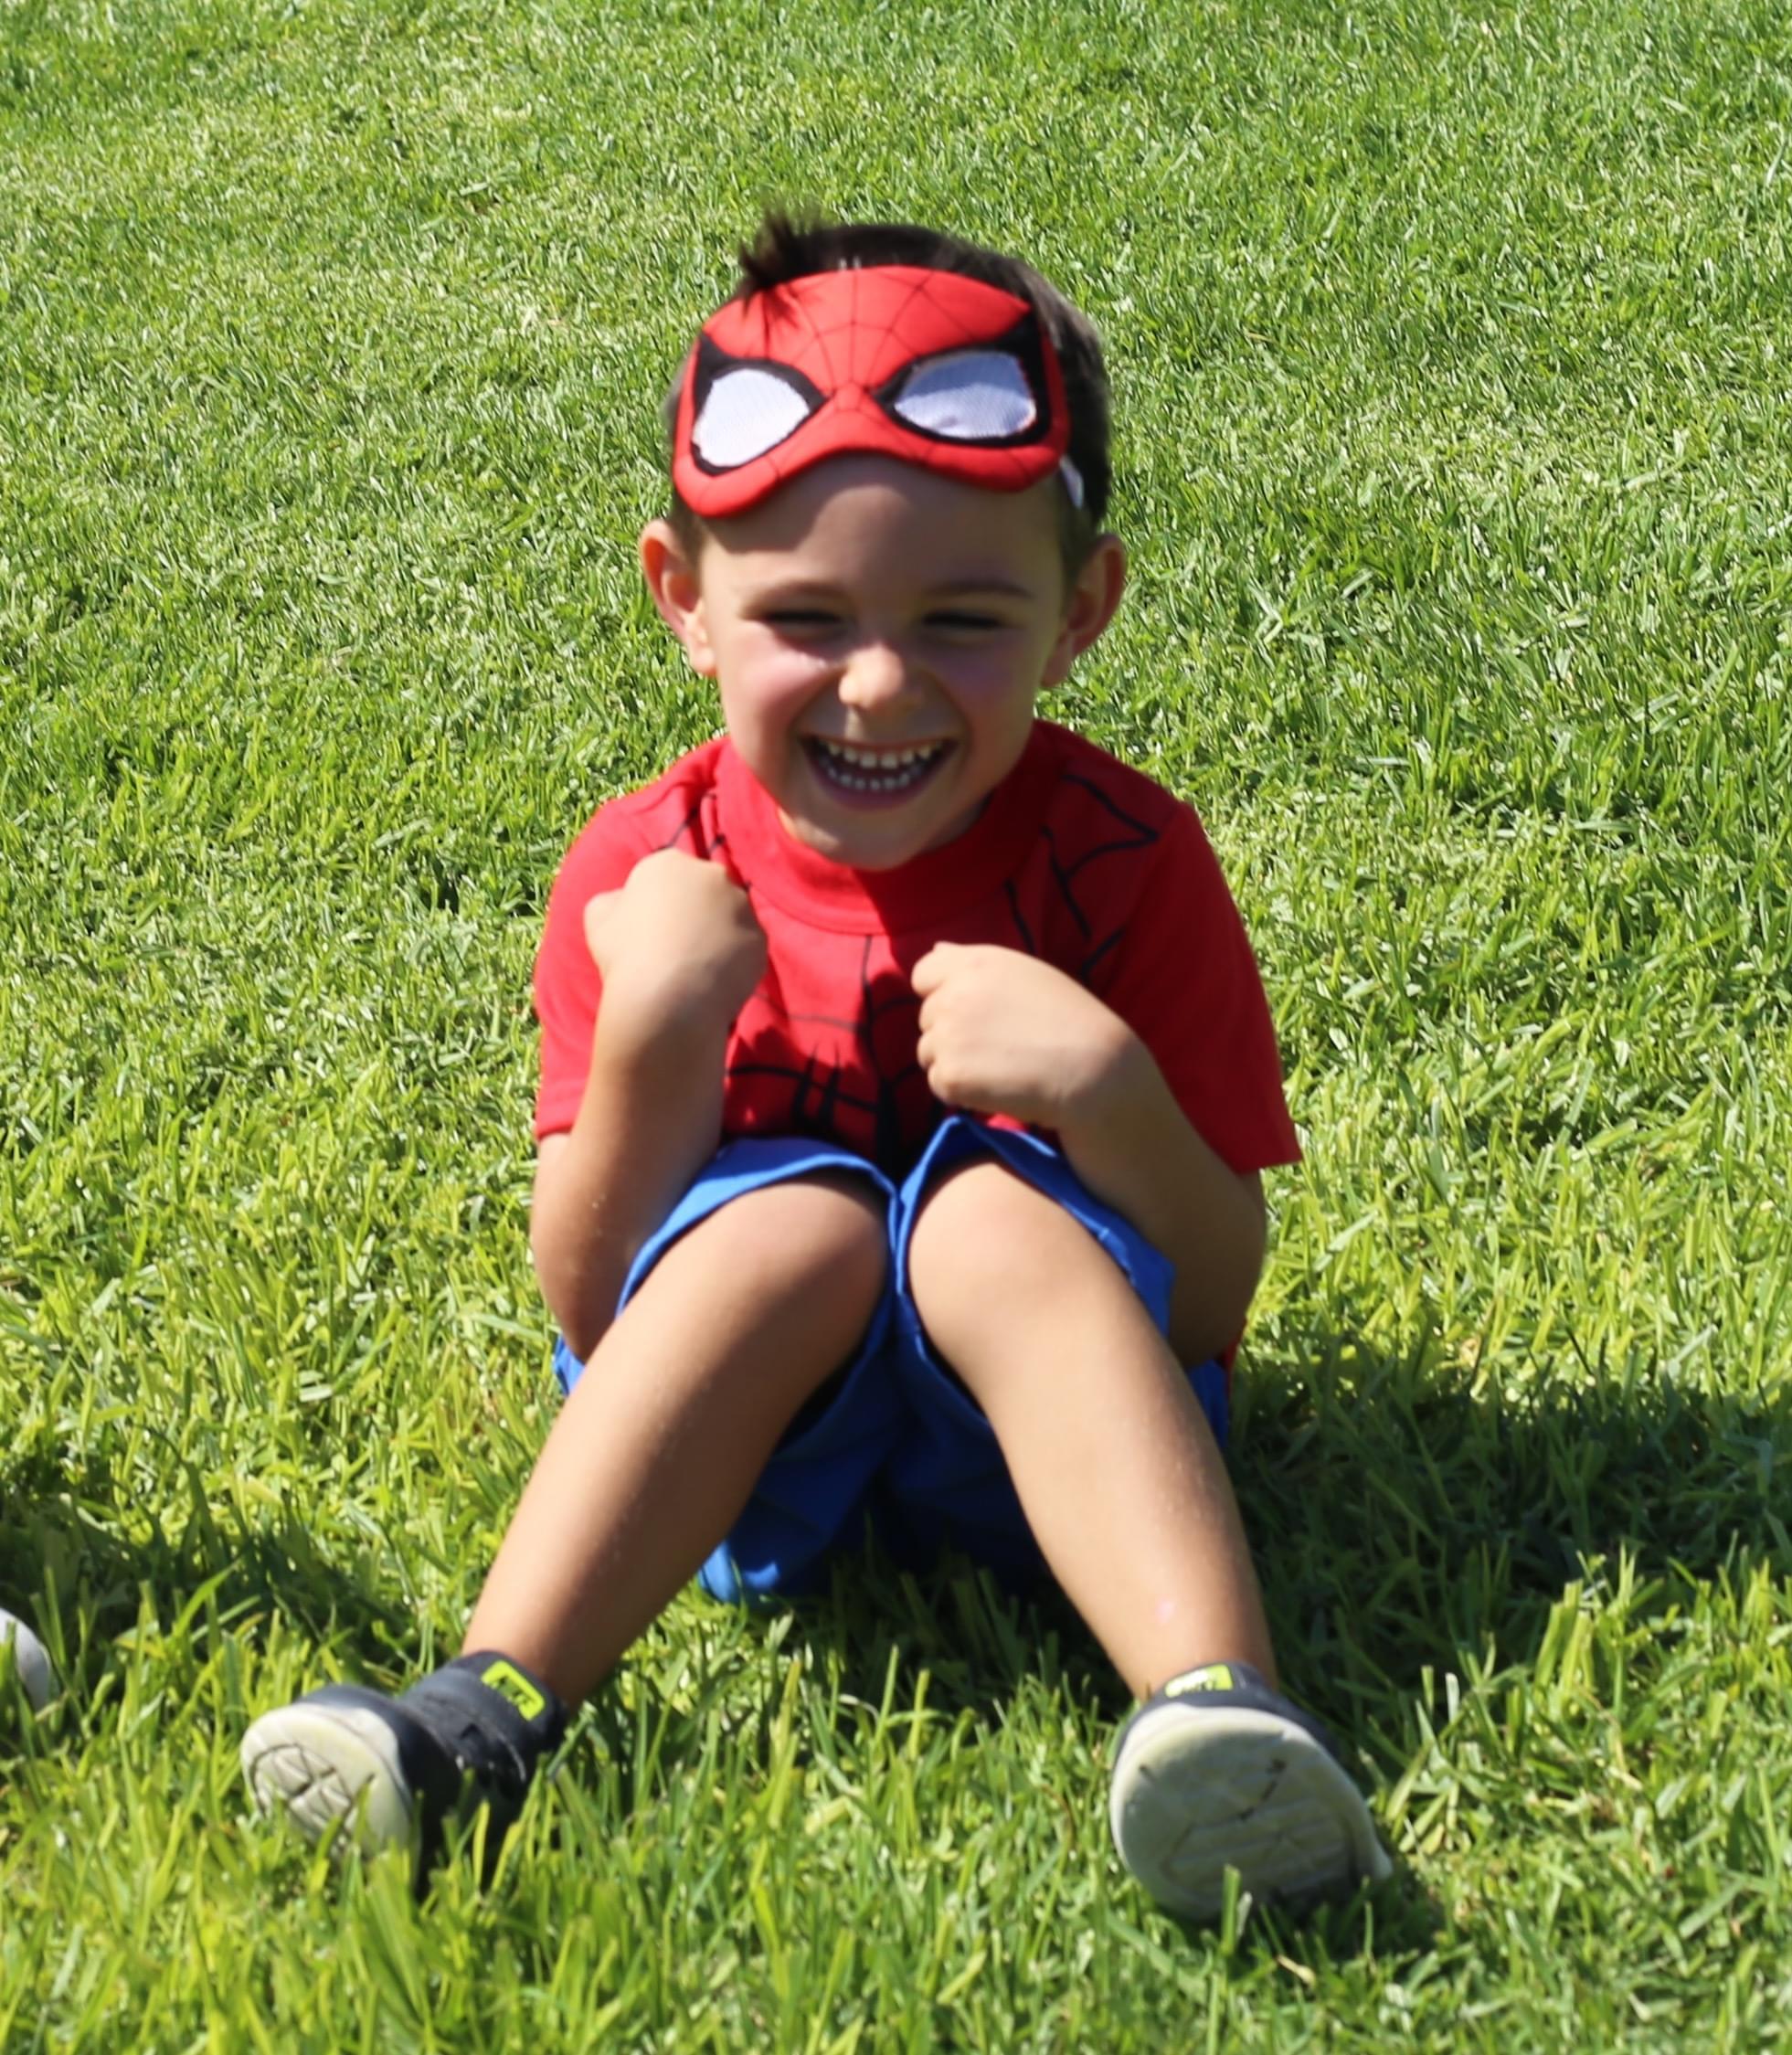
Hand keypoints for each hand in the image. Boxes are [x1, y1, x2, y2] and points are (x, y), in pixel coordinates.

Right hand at [583, 849, 766, 1049]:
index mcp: (670, 862)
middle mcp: (712, 875)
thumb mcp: (598, 916)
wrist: (667, 999)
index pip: (665, 875)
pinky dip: (733, 959)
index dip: (656, 903)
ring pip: (729, 916)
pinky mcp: (760, 939)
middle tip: (675, 947)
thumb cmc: (625, 954)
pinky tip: (712, 981)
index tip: (648, 929)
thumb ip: (615, 899)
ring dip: (716, 933)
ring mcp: (742, 906)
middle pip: (703, 890)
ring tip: (695, 968)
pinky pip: (745, 946)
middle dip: (693, 911)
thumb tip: (627, 901)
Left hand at [911, 943, 1146, 1130]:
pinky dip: (962, 1093)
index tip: (971, 1012)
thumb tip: (935, 950)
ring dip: (956, 1064)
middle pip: (926, 1018)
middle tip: (1000, 1045)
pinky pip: (939, 1085)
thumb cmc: (1071, 1021)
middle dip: (952, 1033)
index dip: (940, 993)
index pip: (924, 974)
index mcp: (975, 963)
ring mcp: (948, 1035)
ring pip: (929, 1054)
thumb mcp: (1027, 974)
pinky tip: (999, 1087)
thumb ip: (975, 962)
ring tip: (1002, 1068)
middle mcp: (954, 994)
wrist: (1095, 1071)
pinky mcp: (950, 1075)